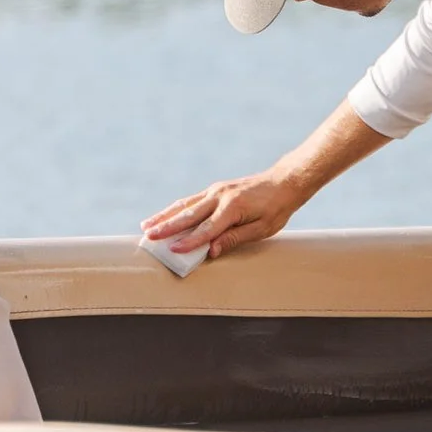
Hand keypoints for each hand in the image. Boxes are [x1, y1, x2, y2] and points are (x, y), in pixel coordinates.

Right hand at [141, 171, 314, 259]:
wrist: (284, 181)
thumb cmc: (276, 208)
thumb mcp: (262, 229)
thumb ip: (235, 238)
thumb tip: (211, 250)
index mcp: (233, 207)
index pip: (207, 229)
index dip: (190, 241)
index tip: (173, 250)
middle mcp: (220, 196)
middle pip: (188, 214)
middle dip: (167, 226)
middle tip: (148, 236)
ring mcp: (215, 190)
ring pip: (185, 204)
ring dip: (165, 215)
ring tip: (147, 225)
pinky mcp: (214, 190)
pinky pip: (191, 200)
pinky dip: (176, 209)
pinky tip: (165, 215)